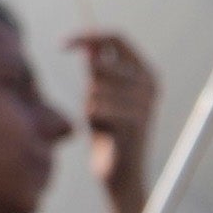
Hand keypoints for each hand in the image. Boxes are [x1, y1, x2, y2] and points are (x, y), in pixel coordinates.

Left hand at [70, 27, 158, 203]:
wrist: (121, 175)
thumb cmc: (110, 134)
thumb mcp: (104, 96)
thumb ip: (99, 70)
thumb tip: (87, 44)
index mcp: (147, 73)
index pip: (116, 38)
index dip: (87, 36)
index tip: (61, 44)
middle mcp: (150, 84)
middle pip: (101, 64)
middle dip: (89, 84)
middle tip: (98, 109)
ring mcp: (144, 102)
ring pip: (94, 88)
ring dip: (89, 106)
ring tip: (102, 124)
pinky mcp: (133, 121)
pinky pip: (95, 107)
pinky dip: (91, 119)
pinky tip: (103, 133)